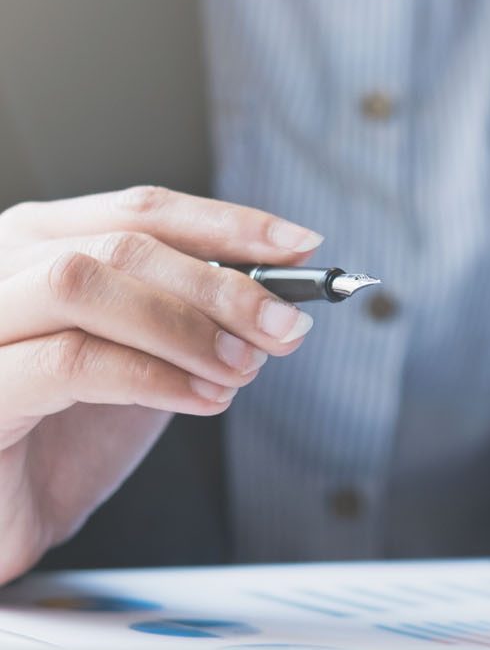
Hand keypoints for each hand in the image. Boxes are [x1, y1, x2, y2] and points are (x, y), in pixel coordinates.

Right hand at [0, 186, 322, 581]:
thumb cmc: (59, 440)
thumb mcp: (143, 364)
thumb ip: (190, 323)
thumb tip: (275, 303)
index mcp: (42, 247)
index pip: (142, 210)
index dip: (228, 223)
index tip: (300, 245)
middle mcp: (0, 269)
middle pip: (123, 242)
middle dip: (222, 283)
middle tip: (285, 326)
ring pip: (84, 282)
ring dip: (187, 325)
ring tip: (242, 368)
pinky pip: (68, 361)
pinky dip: (153, 377)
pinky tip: (204, 399)